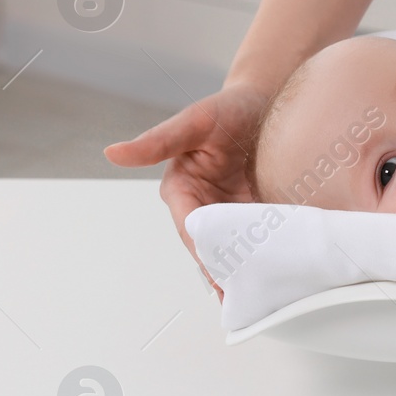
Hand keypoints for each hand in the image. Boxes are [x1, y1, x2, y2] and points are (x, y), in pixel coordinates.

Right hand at [103, 81, 271, 300]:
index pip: (191, 228)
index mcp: (182, 191)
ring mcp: (233, 211)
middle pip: (214, 246)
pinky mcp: (258, 211)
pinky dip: (269, 255)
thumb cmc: (227, 108)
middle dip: (226, 270)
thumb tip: (113, 153)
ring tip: (261, 295)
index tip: (220, 271)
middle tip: (243, 295)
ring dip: (246, 269)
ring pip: (237, 248)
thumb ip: (158, 141)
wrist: (270, 99)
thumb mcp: (194, 122)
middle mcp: (205, 206)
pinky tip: (281, 273)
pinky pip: (262, 238)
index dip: (204, 250)